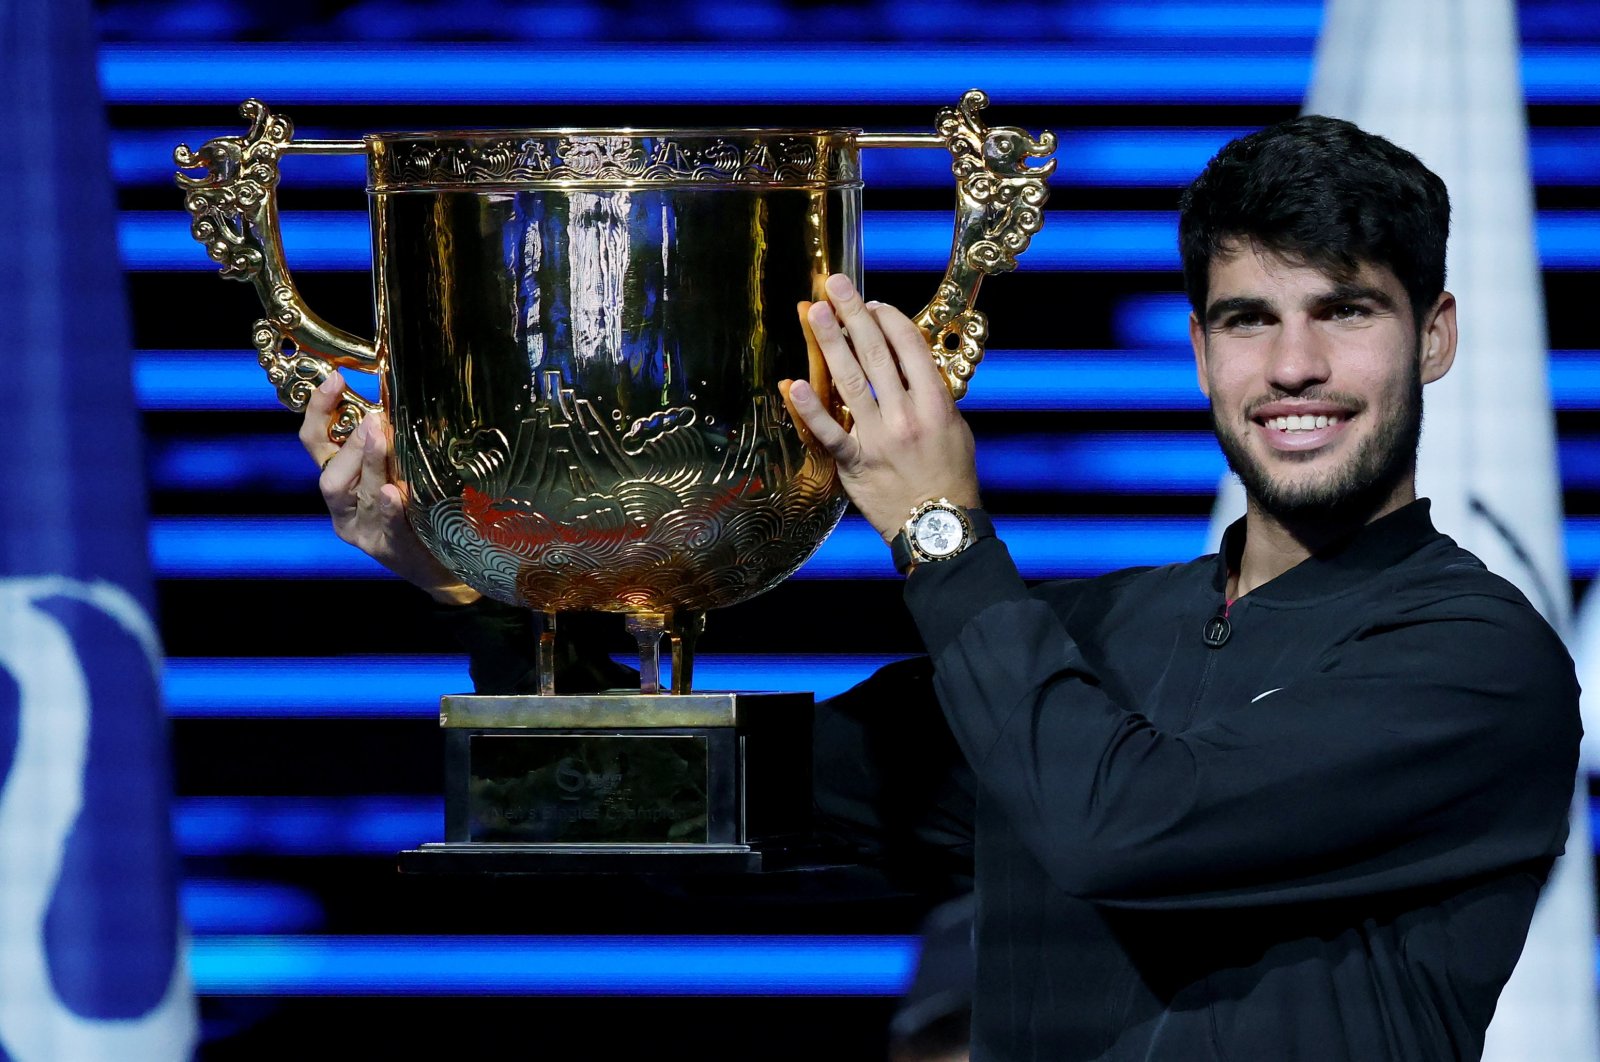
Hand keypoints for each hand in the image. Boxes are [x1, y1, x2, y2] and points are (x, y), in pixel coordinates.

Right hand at [299, 373, 480, 604]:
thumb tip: (393, 398)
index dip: (319, 411)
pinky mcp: (386, 549)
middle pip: (330, 474)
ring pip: (353, 496)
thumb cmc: (418, 509)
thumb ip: (389, 442)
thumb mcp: (399, 470)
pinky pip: (386, 527)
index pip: (316, 443)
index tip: (335, 379)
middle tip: (373, 419)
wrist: (443, 564)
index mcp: (341, 481)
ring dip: (369, 464)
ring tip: (381, 438)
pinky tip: (393, 493)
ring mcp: (362, 530)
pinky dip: (388, 509)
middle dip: (350, 444)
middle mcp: (343, 507)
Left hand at [782, 274, 980, 541]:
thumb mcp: (956, 429)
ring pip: (851, 382)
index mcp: (935, 403)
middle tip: (835, 284)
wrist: (938, 526)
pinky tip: (793, 385)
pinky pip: (829, 433)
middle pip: (877, 353)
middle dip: (854, 314)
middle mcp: (906, 415)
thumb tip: (911, 365)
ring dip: (830, 344)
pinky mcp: (855, 464)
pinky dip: (810, 410)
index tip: (872, 302)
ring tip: (813, 311)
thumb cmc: (951, 477)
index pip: (909, 347)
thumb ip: (932, 396)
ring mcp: (879, 438)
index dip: (889, 318)